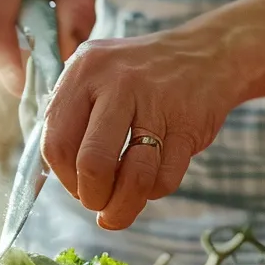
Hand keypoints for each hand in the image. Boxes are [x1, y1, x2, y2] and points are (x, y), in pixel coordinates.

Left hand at [42, 28, 243, 229]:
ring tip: (120, 211)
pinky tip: (150, 182)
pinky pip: (165, 178)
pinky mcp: (188, 126)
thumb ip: (70, 116)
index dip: (64, 179)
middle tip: (98, 204)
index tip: (76, 187)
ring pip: (134, 177)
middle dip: (92, 198)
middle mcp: (117, 84)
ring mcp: (156, 103)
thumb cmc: (141, 75)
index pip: (56, 143)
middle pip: (92, 164)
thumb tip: (56, 178)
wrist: (207, 53)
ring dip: (123, 207)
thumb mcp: (97, 74)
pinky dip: (154, 192)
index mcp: (84, 72)